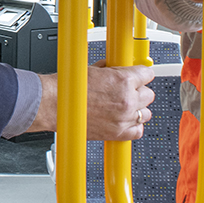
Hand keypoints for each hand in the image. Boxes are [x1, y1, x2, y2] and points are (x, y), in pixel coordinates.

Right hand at [28, 62, 154, 140]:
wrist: (54, 105)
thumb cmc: (69, 88)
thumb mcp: (95, 69)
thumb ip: (112, 70)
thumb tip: (118, 69)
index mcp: (123, 81)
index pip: (148, 74)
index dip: (141, 75)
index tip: (138, 76)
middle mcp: (127, 100)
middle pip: (149, 95)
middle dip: (139, 91)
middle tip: (128, 91)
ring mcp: (123, 118)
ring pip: (146, 113)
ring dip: (138, 109)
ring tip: (124, 106)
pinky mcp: (117, 133)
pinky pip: (138, 131)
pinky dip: (134, 126)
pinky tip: (124, 120)